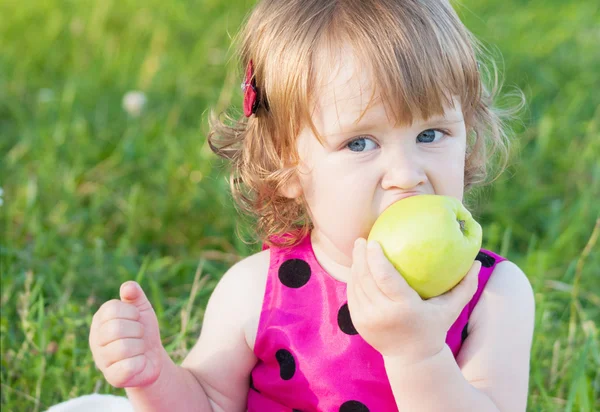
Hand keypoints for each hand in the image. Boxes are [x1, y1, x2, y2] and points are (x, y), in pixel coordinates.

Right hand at [89, 281, 167, 387]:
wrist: (153, 358)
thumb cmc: (143, 331)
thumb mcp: (142, 309)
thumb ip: (135, 295)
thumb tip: (128, 286)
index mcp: (100, 320)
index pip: (112, 309)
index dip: (132, 313)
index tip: (137, 319)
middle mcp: (95, 340)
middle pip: (116, 329)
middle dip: (137, 330)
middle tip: (139, 335)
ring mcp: (102, 360)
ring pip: (124, 348)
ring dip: (140, 346)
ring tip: (139, 349)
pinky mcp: (112, 378)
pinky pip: (129, 366)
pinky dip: (141, 362)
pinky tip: (139, 362)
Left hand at [347, 238, 480, 362]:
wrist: (413, 360)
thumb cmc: (434, 327)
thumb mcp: (452, 309)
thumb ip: (465, 286)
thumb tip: (478, 262)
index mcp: (404, 308)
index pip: (384, 277)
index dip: (376, 257)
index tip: (374, 241)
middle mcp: (383, 314)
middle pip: (366, 279)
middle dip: (360, 256)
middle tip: (362, 239)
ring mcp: (368, 320)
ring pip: (356, 286)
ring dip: (355, 265)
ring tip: (358, 248)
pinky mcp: (359, 324)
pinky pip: (353, 296)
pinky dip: (353, 279)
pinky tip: (357, 266)